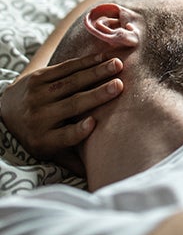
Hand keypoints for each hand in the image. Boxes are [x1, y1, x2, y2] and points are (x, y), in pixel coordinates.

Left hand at [0, 53, 122, 175]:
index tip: (93, 123)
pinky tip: (104, 57)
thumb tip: (97, 177)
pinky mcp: (37, 77)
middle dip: (96, 95)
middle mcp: (39, 116)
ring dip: (96, 72)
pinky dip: (86, 62)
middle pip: (71, 105)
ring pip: (71, 82)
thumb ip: (72, 160)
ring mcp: (37, 94)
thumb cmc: (38, 135)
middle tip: (119, 86)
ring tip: (118, 65)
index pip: (63, 136)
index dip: (78, 130)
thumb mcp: (49, 152)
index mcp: (43, 139)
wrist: (5, 111)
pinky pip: (65, 67)